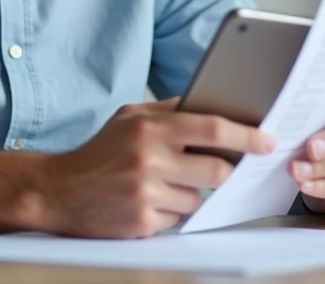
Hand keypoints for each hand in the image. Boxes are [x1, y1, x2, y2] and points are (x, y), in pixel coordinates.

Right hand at [31, 97, 275, 237]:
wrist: (57, 191)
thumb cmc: (99, 152)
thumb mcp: (129, 117)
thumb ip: (170, 109)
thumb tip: (211, 102)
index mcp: (150, 128)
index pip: (212, 128)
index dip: (247, 135)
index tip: (267, 141)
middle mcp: (149, 159)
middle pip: (217, 170)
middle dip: (224, 172)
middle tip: (218, 168)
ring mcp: (146, 193)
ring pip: (198, 197)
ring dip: (190, 192)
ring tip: (162, 184)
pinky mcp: (142, 222)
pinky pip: (178, 219)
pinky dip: (170, 211)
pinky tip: (147, 201)